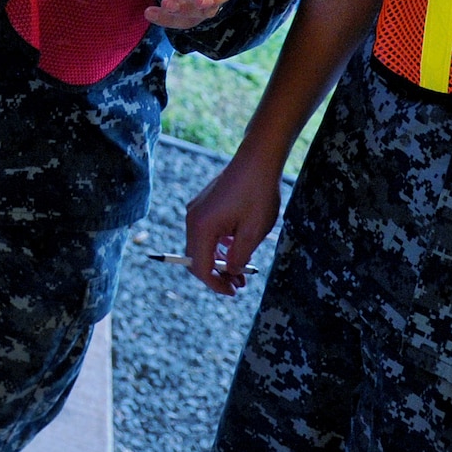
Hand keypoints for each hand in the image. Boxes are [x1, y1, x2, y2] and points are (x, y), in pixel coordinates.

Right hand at [183, 153, 282, 295]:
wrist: (258, 159)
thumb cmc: (257, 193)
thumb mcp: (253, 232)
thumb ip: (238, 258)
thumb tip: (230, 272)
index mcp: (202, 227)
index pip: (200, 267)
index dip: (215, 284)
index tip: (233, 292)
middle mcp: (193, 218)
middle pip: (197, 258)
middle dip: (216, 275)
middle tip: (238, 285)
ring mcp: (197, 210)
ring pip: (202, 246)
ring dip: (219, 261)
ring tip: (241, 271)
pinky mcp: (204, 205)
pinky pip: (207, 232)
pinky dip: (219, 245)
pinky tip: (237, 248)